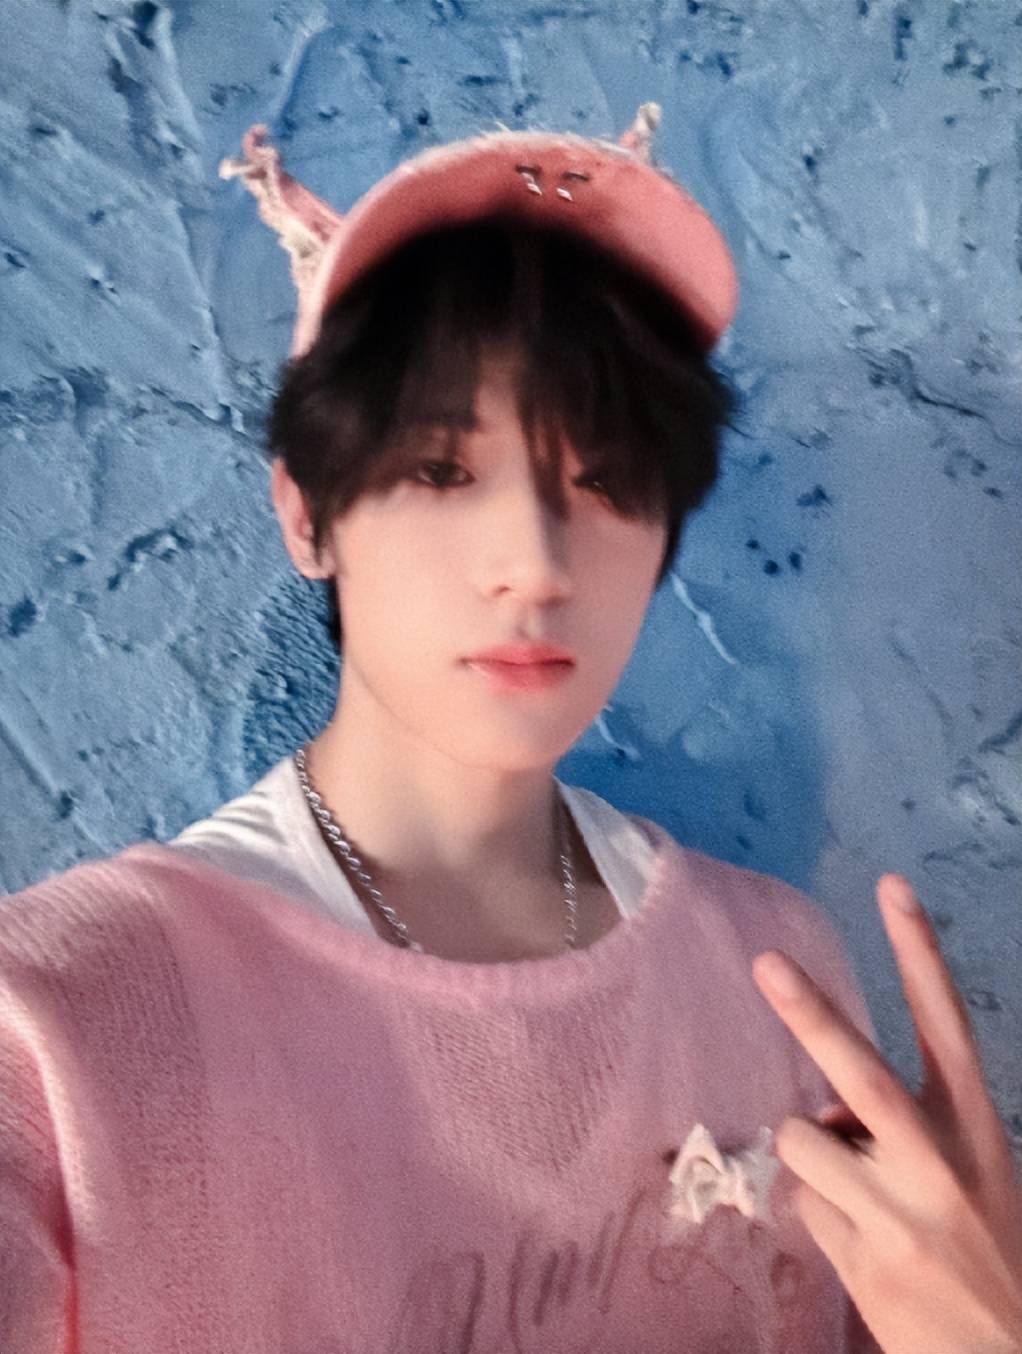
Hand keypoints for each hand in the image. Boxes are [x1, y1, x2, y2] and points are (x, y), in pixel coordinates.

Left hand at [752, 874, 1021, 1353]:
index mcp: (977, 1129)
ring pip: (803, 1144)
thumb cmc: (984, 1250)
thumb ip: (899, 1126)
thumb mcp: (967, 1173)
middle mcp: (941, 1164)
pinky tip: (866, 1247)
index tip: (892, 886)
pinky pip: (804, 1205)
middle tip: (766, 961)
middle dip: (810, 1014)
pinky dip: (823, 1216)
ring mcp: (901, 1216)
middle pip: (861, 1074)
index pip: (946, 1023)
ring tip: (866, 1202)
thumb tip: (825, 1111)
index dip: (919, 952)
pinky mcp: (864, 1262)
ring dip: (816, 1164)